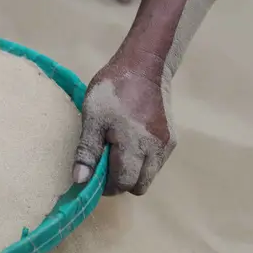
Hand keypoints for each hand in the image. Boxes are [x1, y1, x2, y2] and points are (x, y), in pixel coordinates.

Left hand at [72, 56, 175, 195]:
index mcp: (134, 144)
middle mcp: (155, 149)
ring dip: (134, 172)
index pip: (123, 183)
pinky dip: (144, 161)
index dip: (107, 185)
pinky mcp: (172, 139)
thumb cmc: (113, 90)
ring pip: (150, 176)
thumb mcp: (93, 118)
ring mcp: (166, 145)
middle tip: (107, 164)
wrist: (145, 66)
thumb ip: (88, 151)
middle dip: (122, 182)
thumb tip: (80, 181)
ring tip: (120, 151)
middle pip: (139, 186)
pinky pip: (157, 163)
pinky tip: (133, 143)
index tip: (96, 174)